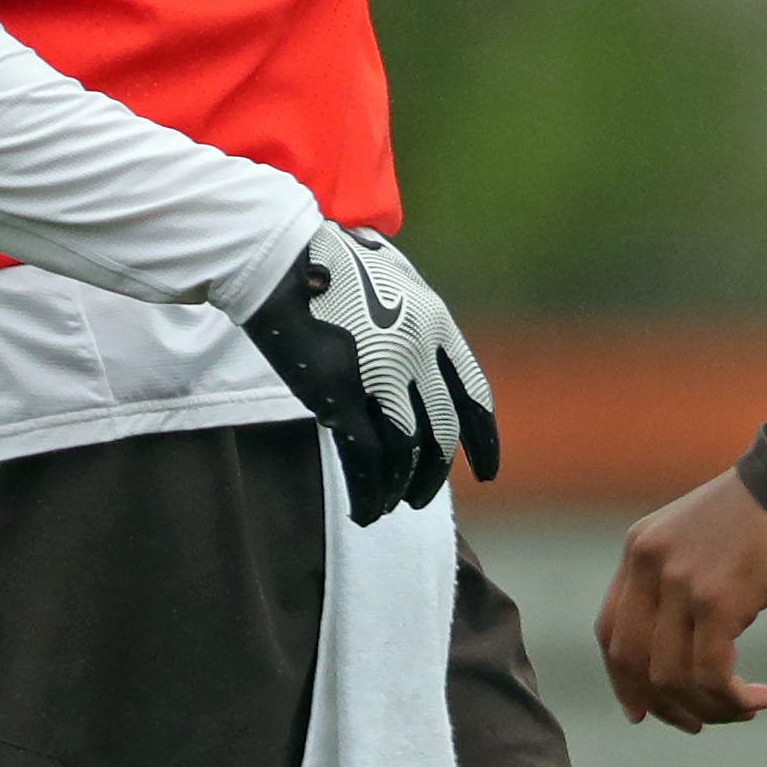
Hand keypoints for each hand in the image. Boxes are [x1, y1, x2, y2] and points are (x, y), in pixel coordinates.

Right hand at [239, 220, 498, 524]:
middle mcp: (418, 350)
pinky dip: (369, 494)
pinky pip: (366, 461)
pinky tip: (364, 511)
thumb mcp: (391, 279)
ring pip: (407, 453)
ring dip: (400, 489)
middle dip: (433, 474)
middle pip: (441, 433)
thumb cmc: (326, 262)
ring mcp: (381, 373)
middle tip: (419, 496)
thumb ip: (415, 318)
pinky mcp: (339, 394)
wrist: (278, 255)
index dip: (485, 441)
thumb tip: (424, 358)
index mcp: (436, 320)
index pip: (474, 395)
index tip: (488, 473)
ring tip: (388, 506)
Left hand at [595, 468, 766, 730]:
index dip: (622, 681)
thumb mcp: (696, 542)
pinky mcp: (718, 599)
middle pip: (632, 661)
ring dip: (709, 708)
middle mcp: (649, 564)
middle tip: (699, 723)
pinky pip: (711, 674)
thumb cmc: (760, 516)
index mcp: (639, 549)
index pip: (609, 631)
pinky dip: (733, 699)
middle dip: (664, 705)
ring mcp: (681, 581)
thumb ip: (674, 587)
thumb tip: (673, 659)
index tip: (642, 713)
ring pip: (671, 677)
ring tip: (744, 709)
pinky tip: (761, 699)